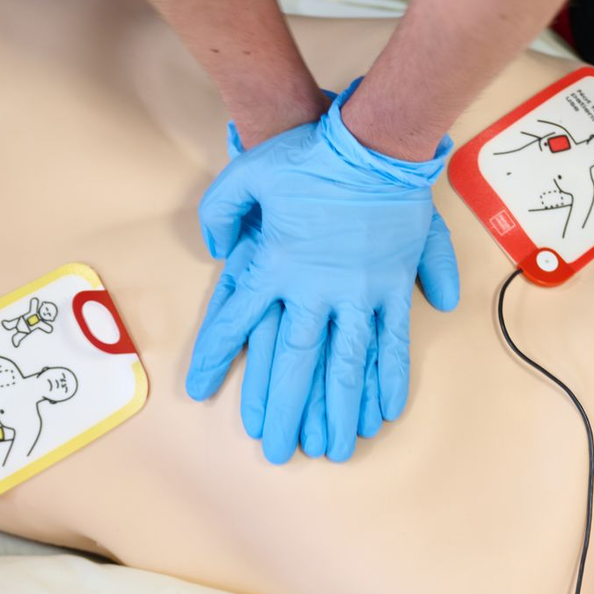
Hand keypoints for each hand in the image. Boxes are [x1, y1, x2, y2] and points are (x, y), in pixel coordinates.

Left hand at [186, 79, 459, 464]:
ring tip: (335, 450)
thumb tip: (216, 247)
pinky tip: (384, 413)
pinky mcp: (393, 287)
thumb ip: (222, 211)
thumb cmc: (309, 156)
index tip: (199, 393)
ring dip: (340, 412)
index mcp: (276, 266)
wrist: (374, 141)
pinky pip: (392, 342)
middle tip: (277, 452)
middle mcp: (317, 290)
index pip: (238, 323)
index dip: (217, 359)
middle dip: (284, 411)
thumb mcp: (247, 174)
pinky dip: (388, 379)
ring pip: (347, 365)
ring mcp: (360, 293)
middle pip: (295, 363)